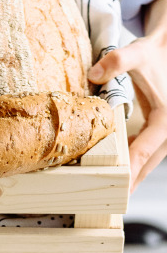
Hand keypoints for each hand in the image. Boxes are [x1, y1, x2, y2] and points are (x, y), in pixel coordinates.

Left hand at [88, 0, 166, 191]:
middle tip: (108, 200)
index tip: (119, 190)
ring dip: (130, 176)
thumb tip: (93, 75)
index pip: (143, 152)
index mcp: (166, 119)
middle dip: (128, 182)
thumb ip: (116, 61)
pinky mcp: (158, 134)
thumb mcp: (137, 53)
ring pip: (146, 163)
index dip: (130, 172)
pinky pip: (144, 154)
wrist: (166, 52)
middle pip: (145, 165)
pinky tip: (115, 172)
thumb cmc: (154, 56)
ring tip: (109, 193)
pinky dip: (131, 164)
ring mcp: (164, 135)